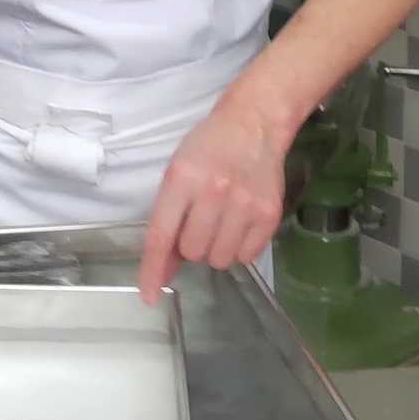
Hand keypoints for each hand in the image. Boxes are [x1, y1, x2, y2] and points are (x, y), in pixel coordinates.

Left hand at [137, 90, 287, 304]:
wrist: (254, 123)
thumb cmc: (208, 146)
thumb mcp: (178, 171)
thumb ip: (168, 217)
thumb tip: (163, 268)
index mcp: (182, 178)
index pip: (161, 235)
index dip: (152, 270)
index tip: (149, 296)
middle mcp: (213, 191)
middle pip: (193, 252)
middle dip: (191, 245)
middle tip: (199, 222)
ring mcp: (245, 203)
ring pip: (220, 259)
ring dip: (215, 249)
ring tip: (221, 221)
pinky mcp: (270, 214)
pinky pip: (247, 256)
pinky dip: (239, 247)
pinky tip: (239, 223)